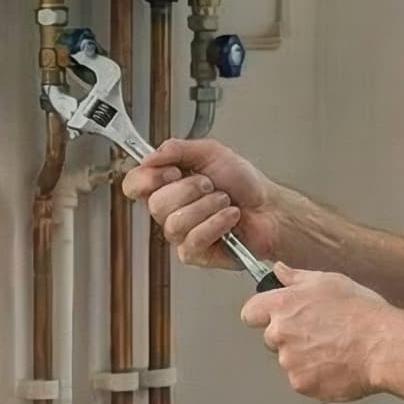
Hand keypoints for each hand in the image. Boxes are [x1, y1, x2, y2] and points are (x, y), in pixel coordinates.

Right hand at [123, 138, 280, 272]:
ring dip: (207, 206)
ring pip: (174, 223)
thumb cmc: (244, 184)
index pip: (133, 184)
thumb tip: (150, 155)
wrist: (270, 208)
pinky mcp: (194, 254)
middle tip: (210, 185)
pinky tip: (230, 218)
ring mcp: (180, 235)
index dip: (147, 179)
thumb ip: (178, 149)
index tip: (171, 171)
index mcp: (167, 185)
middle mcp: (170, 210)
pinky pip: (193, 240)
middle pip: (155, 204)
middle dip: (189, 189)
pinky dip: (217, 224)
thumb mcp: (211, 152)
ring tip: (225, 202)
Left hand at [240, 265, 392, 402]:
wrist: (384, 346)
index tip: (273, 316)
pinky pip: (302, 381)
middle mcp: (280, 334)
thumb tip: (279, 270)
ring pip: (288, 361)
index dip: (262, 314)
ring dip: (303, 358)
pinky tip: (336, 365)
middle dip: (289, 337)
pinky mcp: (302, 384)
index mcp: (283, 306)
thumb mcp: (330, 282)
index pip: (250, 312)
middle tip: (319, 333)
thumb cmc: (362, 313)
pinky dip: (315, 376)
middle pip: (270, 338)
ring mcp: (289, 362)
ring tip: (333, 349)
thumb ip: (296, 277)